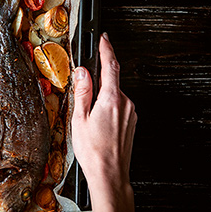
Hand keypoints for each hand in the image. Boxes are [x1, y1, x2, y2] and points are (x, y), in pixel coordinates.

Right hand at [72, 33, 142, 211]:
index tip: (103, 37)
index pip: (111, 66)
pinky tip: (96, 123)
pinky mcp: (131, 123)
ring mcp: (131, 113)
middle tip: (82, 90)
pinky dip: (107, 107)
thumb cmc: (92, 150)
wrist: (109, 174)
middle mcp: (125, 103)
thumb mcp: (79, 118)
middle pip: (111, 81)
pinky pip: (118, 107)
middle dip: (97, 81)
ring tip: (87, 116)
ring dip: (101, 98)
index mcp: (111, 98)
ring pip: (114, 95)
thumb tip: (82, 71)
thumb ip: (82, 91)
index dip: (107, 49)